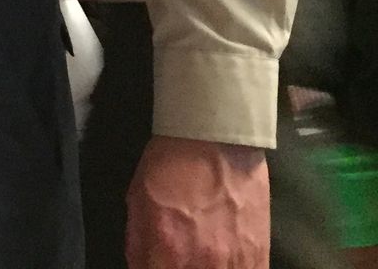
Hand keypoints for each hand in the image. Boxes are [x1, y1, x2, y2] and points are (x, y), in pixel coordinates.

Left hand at [126, 134, 268, 268]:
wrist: (216, 141)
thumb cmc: (169, 166)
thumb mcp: (137, 202)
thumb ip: (138, 245)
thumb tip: (141, 267)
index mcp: (166, 253)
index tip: (155, 264)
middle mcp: (203, 266)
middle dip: (177, 268)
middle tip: (178, 257)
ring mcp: (235, 265)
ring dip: (203, 268)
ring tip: (199, 257)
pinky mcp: (261, 257)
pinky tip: (222, 260)